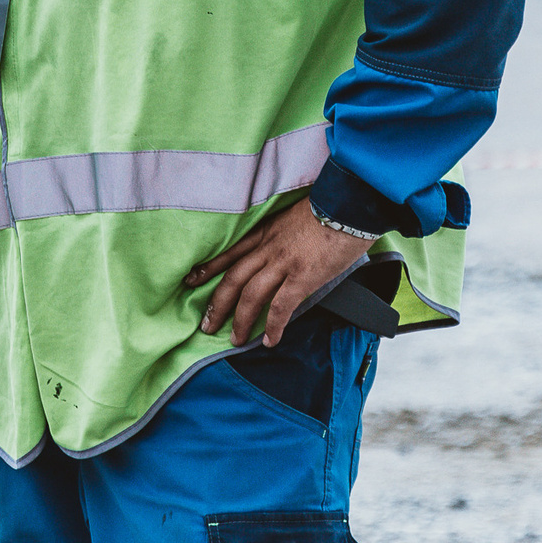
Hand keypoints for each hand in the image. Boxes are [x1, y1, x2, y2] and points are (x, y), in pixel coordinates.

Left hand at [186, 199, 375, 347]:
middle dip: (217, 304)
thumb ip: (284, 233)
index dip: (209, 268)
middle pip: (233, 278)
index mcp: (266, 231)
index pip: (230, 252)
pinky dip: (273, 326)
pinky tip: (270, 340)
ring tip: (235, 340)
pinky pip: (281, 306)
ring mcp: (284, 262)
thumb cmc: (330, 206)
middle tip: (206, 325)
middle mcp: (268, 247)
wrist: (349, 202)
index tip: (191, 279)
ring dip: (240, 321)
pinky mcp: (303, 276)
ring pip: (250, 295)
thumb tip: (284, 248)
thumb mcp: (296, 215)